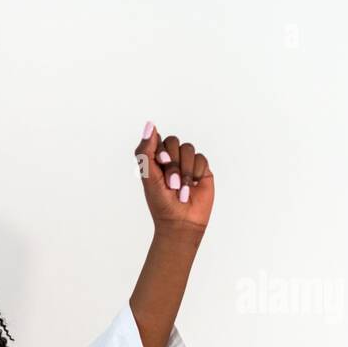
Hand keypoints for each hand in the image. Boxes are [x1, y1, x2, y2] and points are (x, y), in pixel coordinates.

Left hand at [135, 122, 213, 238]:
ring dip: (184, 171)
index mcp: (154, 160)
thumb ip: (146, 151)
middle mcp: (171, 159)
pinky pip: (201, 158)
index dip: (160, 150)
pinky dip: (195, 173)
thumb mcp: (148, 176)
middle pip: (173, 141)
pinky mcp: (202, 169)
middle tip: (170, 183)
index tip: (161, 163)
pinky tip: (193, 186)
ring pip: (188, 149)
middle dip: (172, 163)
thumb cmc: (161, 203)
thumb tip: (150, 124)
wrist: (181, 222)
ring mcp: (187, 163)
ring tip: (181, 190)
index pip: (157, 140)